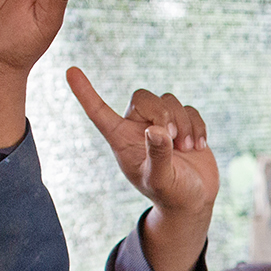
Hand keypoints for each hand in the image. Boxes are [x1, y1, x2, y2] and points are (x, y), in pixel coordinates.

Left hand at [67, 69, 216, 270]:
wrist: (193, 200)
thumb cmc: (171, 194)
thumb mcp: (161, 180)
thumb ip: (157, 155)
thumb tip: (155, 130)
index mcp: (122, 140)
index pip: (99, 112)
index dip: (85, 92)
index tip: (71, 71)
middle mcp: (138, 128)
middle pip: (143, 97)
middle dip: (162, 113)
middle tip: (173, 138)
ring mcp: (162, 125)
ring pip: (170, 101)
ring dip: (184, 124)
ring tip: (187, 148)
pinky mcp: (184, 125)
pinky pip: (190, 110)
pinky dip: (198, 126)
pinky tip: (198, 146)